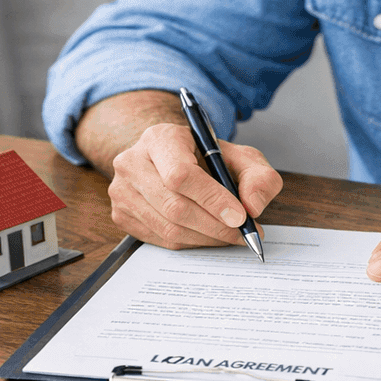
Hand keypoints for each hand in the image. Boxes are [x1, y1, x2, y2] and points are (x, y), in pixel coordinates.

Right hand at [107, 122, 282, 248]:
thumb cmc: (208, 158)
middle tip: (243, 233)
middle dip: (215, 225)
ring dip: (206, 237)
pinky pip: (161, 239)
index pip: (180, 174)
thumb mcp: (243, 157)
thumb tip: (252, 207)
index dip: (212, 199)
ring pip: (167, 227)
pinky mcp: (122, 214)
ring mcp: (121, 190)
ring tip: (231, 235)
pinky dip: (192, 242)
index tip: (240, 216)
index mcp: (160, 138)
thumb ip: (259, 177)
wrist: (173, 160)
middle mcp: (132, 162)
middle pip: (173, 206)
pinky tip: (210, 235)